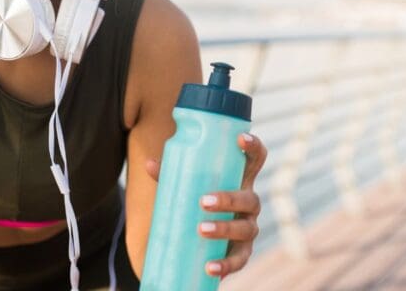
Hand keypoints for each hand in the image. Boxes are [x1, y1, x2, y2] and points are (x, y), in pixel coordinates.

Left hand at [145, 132, 267, 278]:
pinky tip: (210, 266)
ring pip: (245, 228)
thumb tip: (149, 163)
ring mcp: (248, 229)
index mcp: (239, 181)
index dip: (254, 147)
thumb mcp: (182, 189)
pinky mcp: (242, 253)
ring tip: (202, 229)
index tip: (240, 139)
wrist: (194, 242)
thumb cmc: (193, 204)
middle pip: (250, 198)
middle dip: (229, 199)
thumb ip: (168, 177)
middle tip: (203, 201)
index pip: (256, 160)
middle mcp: (249, 204)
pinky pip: (239, 260)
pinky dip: (226, 265)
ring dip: (225, 229)